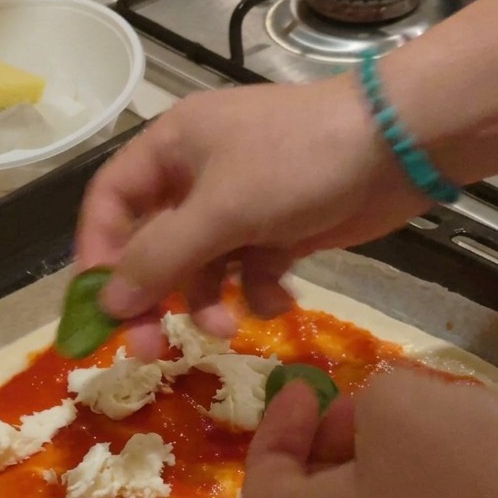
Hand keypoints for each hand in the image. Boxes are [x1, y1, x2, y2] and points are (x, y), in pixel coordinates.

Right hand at [75, 79, 425, 358]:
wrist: (398, 148)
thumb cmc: (297, 164)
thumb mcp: (219, 211)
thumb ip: (159, 260)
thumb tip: (108, 305)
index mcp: (169, 151)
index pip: (109, 204)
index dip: (99, 256)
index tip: (104, 310)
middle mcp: (195, 179)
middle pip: (152, 248)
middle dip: (155, 298)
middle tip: (149, 350)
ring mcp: (237, 208)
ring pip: (200, 270)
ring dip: (209, 303)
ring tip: (230, 328)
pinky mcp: (275, 234)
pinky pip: (246, 274)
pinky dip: (257, 292)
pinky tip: (280, 297)